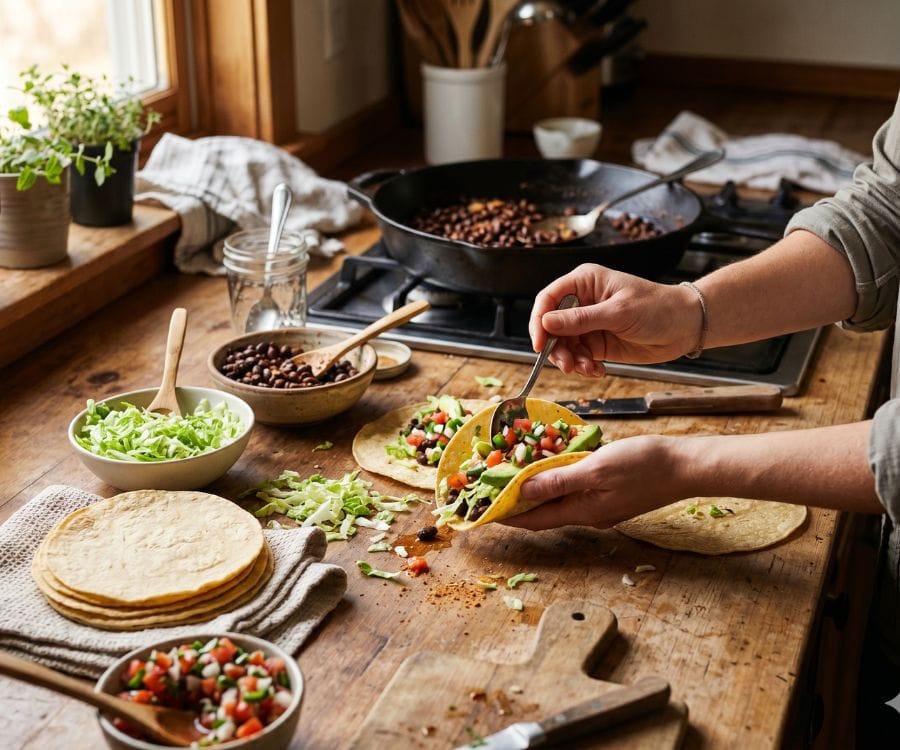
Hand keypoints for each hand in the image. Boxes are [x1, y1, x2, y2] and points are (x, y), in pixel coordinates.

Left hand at [503, 435, 687, 529]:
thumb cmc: (645, 465)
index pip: (534, 520)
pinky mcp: (611, 493)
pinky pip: (576, 490)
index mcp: (583, 511)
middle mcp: (589, 513)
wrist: (685, 466)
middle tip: (494, 489)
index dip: (507, 515)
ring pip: (560, 500)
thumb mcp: (596, 469)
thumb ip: (559, 480)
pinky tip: (553, 464)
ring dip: (537, 490)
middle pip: (544, 511)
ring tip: (515, 476)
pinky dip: (558, 480)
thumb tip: (524, 490)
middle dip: (517, 503)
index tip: (483, 512)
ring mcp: (601, 505)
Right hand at [528, 264, 700, 376]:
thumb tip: (547, 322)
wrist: (685, 327)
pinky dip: (584, 367)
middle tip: (567, 365)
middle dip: (556, 348)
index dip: (539, 321)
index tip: (539, 343)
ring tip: (588, 369)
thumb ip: (581, 319)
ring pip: (562, 346)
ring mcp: (588, 324)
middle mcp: (582, 302)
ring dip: (571, 361)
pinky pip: (578, 358)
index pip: (548, 299)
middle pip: (551, 326)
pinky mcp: (596, 344)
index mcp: (584, 282)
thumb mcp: (618, 312)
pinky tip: (598, 371)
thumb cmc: (657, 308)